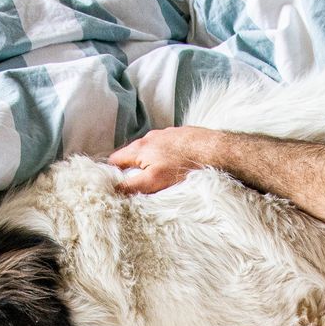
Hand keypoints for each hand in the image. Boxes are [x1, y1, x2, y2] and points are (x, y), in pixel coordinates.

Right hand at [108, 127, 222, 193]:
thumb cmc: (182, 166)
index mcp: (139, 148)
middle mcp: (149, 137)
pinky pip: (166, 147)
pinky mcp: (179, 135)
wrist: (213, 149)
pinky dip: (165, 156)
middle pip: (132, 154)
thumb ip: (130, 186)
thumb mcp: (153, 181)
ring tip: (157, 175)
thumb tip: (112, 191)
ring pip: (149, 150)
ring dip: (149, 161)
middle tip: (136, 183)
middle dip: (131, 168)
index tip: (114, 185)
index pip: (114, 160)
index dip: (111, 173)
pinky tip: (174, 165)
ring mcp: (165, 134)